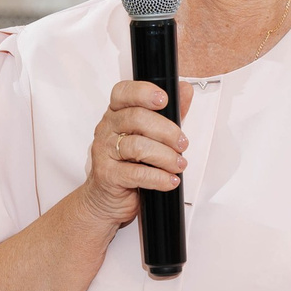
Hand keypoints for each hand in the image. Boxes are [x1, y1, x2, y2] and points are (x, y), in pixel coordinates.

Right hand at [80, 79, 190, 228]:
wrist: (107, 200)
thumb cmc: (129, 164)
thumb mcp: (152, 136)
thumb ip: (169, 114)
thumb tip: (186, 90)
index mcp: (117, 113)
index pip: (123, 92)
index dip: (143, 92)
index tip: (164, 100)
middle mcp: (107, 129)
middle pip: (136, 118)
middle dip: (167, 131)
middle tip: (182, 144)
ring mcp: (104, 151)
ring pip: (137, 146)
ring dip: (166, 156)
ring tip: (178, 165)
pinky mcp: (107, 175)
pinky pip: (136, 173)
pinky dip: (158, 178)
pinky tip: (169, 180)